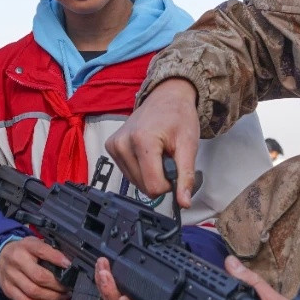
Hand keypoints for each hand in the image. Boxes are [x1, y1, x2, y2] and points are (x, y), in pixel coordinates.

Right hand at [0, 236, 70, 299]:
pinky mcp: (8, 290)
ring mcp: (10, 277)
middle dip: (58, 285)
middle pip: (39, 277)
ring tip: (63, 296)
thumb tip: (68, 263)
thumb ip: (49, 250)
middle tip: (68, 287)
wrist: (0, 256)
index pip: (42, 250)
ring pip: (33, 292)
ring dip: (52, 297)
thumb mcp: (35, 243)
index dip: (57, 258)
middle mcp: (16, 261)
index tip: (69, 265)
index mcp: (26, 246)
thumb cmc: (23, 251)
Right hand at [105, 78, 200, 207]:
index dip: (169, 184)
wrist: (166, 97)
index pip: (154, 186)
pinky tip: (147, 152)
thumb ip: (186, 176)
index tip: (176, 169)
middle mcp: (122, 143)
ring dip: (150, 173)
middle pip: (144, 186)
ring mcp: (114, 145)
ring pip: (135, 182)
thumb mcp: (189, 146)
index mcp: (142, 141)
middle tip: (167, 157)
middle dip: (160, 178)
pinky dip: (141, 168)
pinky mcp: (110, 147)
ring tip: (158, 153)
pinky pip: (127, 173)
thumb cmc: (178, 117)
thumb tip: (184, 202)